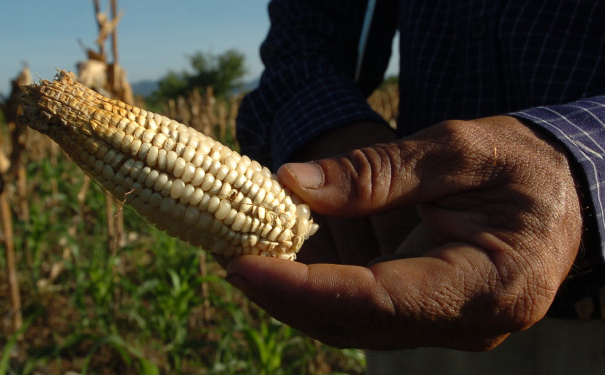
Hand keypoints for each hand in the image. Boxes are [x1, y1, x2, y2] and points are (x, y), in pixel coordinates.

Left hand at [226, 116, 582, 349]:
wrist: (560, 192)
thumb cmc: (520, 165)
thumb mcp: (458, 149)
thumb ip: (379, 173)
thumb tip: (292, 184)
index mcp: (489, 284)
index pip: (379, 301)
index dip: (304, 290)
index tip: (242, 266)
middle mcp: (466, 323)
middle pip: (355, 322)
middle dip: (285, 295)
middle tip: (227, 257)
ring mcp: (444, 326)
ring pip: (352, 324)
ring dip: (292, 296)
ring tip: (241, 256)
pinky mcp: (426, 315)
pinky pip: (361, 311)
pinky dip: (316, 288)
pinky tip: (280, 260)